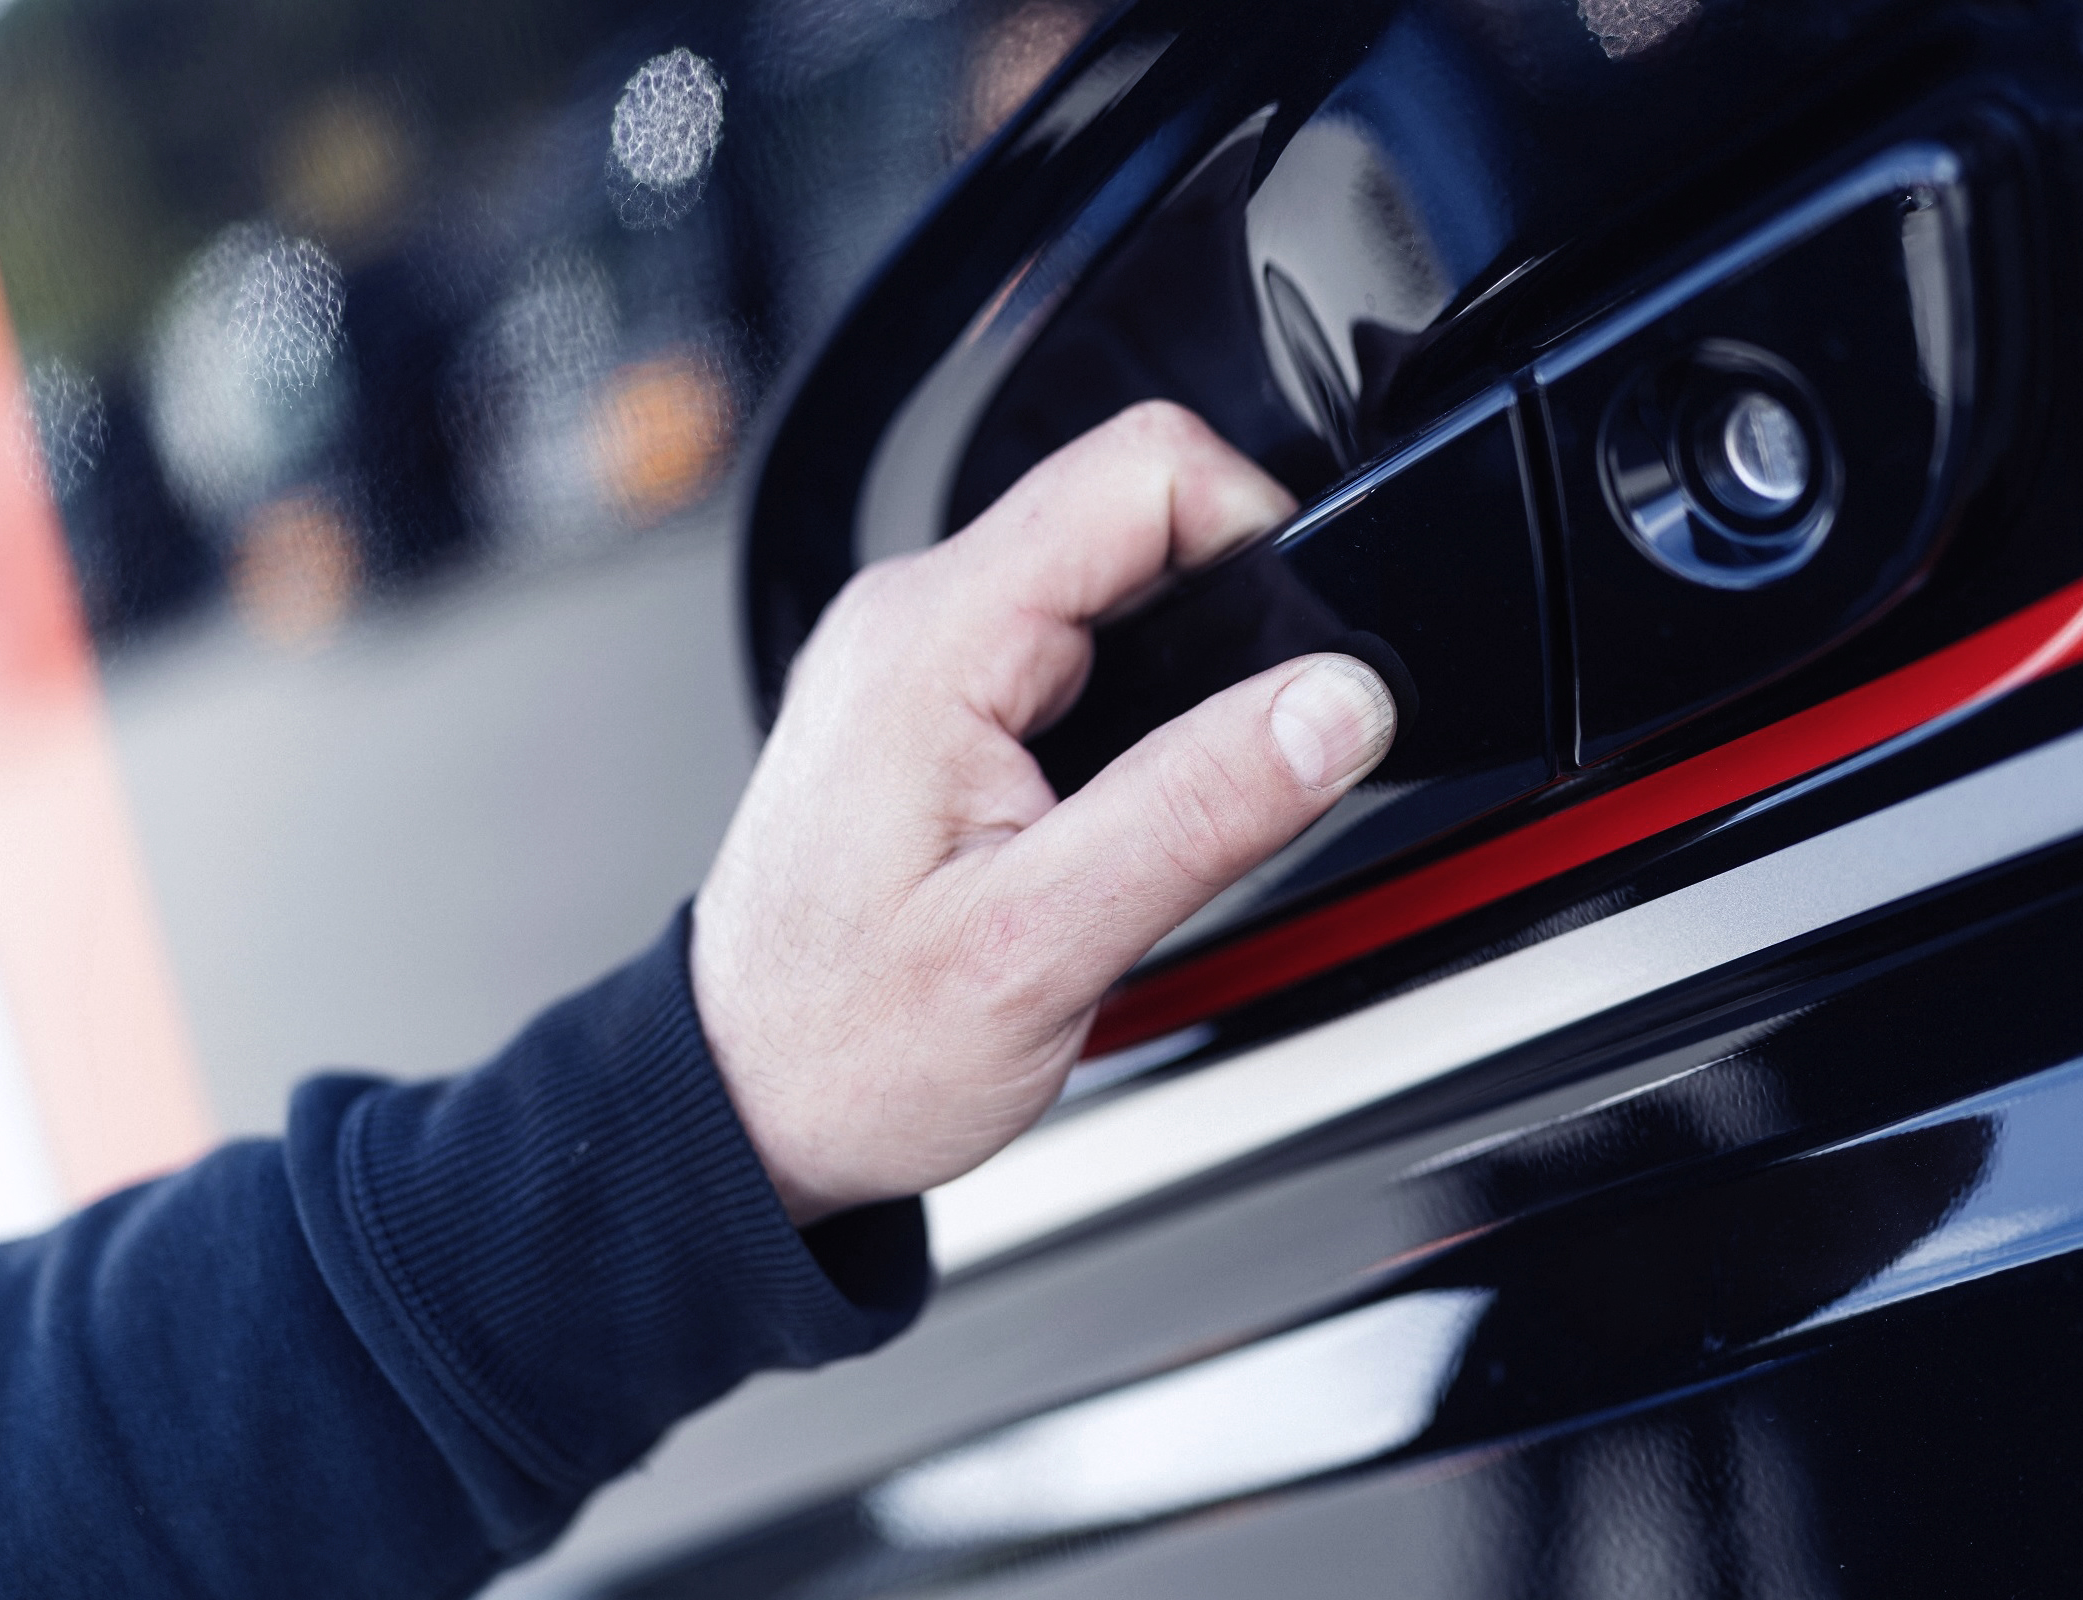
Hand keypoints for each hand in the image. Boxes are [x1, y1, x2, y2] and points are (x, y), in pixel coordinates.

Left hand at [692, 402, 1398, 1223]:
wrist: (746, 1107)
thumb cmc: (845, 1043)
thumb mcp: (1045, 942)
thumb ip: (1200, 808)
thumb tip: (1336, 704)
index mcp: (933, 639)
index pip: (1142, 470)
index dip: (1259, 527)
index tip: (1308, 649)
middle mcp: (913, 619)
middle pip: (1135, 515)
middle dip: (1230, 617)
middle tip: (1247, 758)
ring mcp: (919, 656)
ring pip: (1111, 586)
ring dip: (1180, 673)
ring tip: (1172, 801)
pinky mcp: (934, 703)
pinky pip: (1071, 650)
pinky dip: (1132, 713)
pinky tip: (1122, 809)